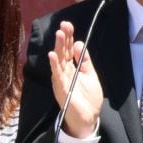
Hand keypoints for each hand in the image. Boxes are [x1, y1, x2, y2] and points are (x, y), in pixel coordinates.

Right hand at [48, 21, 102, 137]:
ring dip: (58, 47)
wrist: (88, 117)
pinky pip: (57, 76)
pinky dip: (54, 65)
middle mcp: (64, 72)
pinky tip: (52, 55)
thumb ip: (84, 60)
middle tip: (64, 24)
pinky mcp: (62, 89)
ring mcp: (62, 80)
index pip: (68, 49)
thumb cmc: (88, 96)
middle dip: (63, 38)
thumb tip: (79, 43)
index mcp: (71, 68)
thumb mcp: (90, 74)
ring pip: (59, 61)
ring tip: (59, 34)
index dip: (68, 37)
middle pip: (63, 52)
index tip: (68, 24)